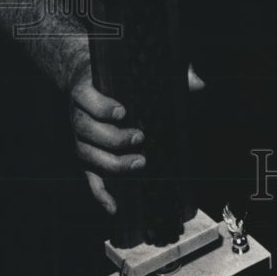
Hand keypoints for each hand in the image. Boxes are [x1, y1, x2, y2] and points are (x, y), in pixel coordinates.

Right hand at [69, 61, 205, 212]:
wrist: (86, 79)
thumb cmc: (117, 76)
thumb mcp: (134, 68)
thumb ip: (166, 72)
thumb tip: (199, 82)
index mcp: (85, 90)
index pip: (86, 98)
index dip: (102, 107)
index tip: (123, 111)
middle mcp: (77, 116)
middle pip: (86, 130)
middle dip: (113, 138)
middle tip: (140, 138)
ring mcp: (79, 140)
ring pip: (87, 155)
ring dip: (111, 163)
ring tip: (140, 163)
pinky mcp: (86, 158)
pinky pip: (89, 178)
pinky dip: (100, 193)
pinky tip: (114, 207)